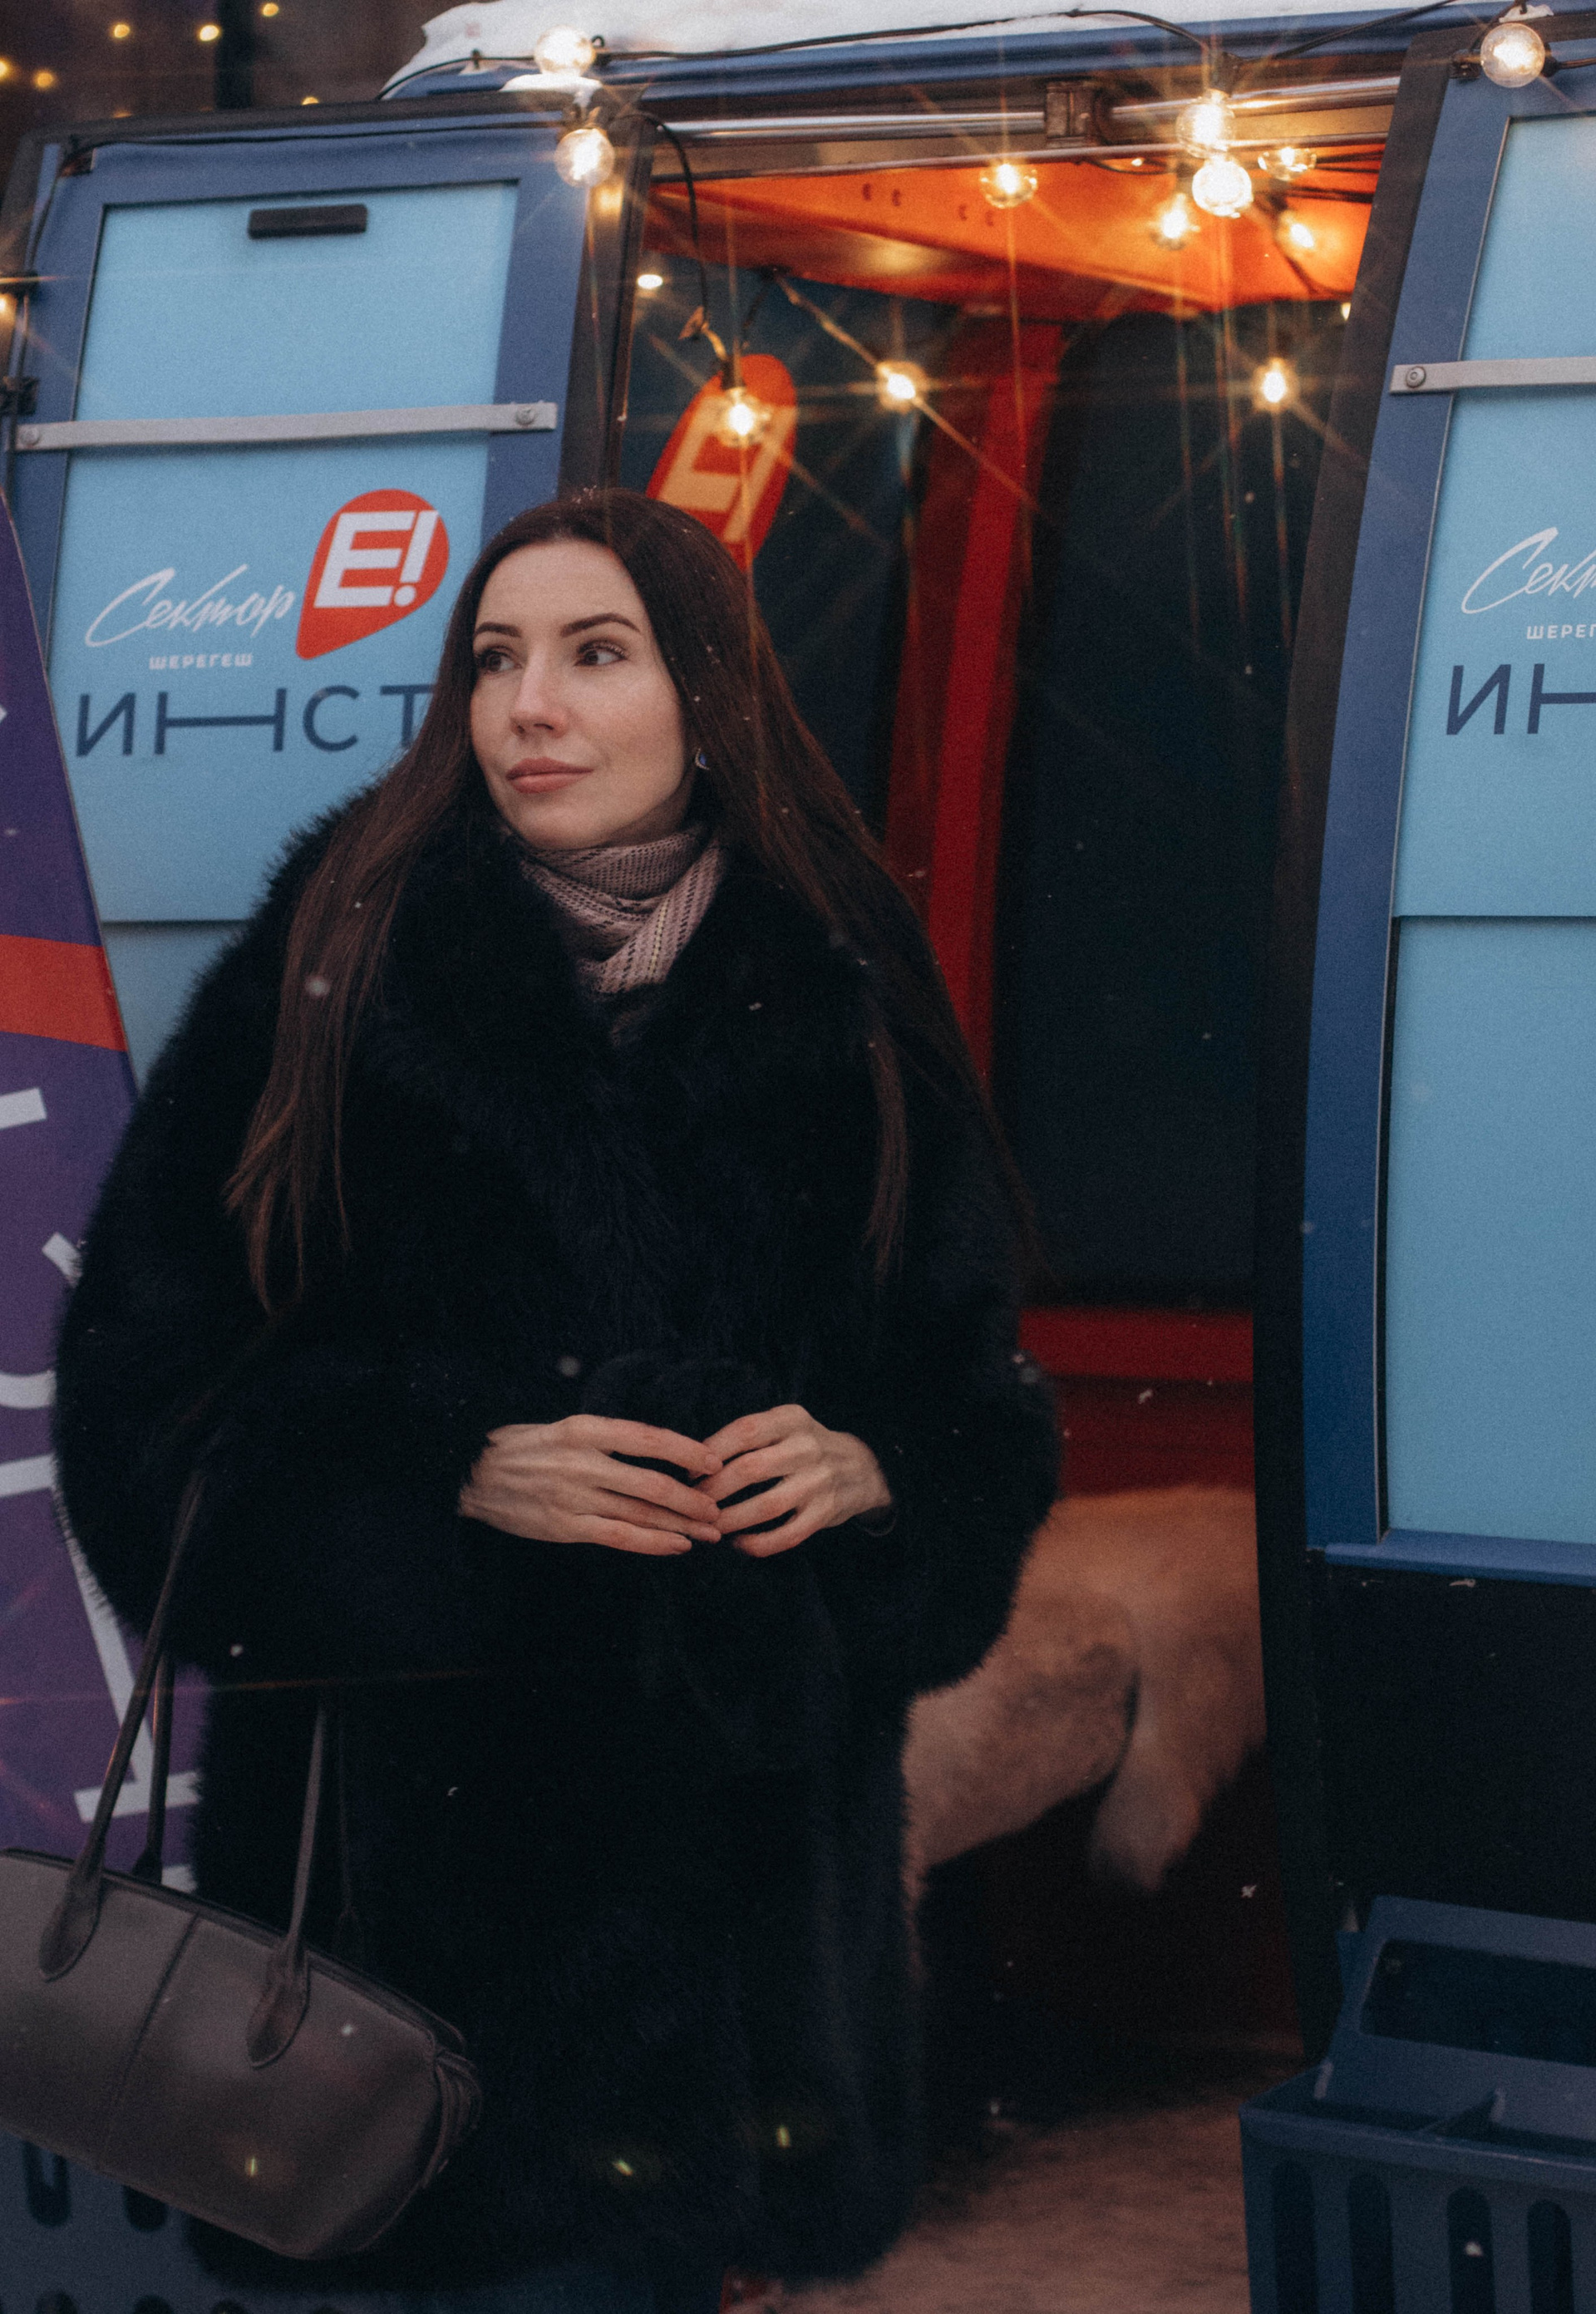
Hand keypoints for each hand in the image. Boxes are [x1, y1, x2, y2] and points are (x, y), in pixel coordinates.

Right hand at [459, 1417, 724, 1555]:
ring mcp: (573, 1496)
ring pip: (641, 1512)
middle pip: (652, 1482)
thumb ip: (604, 1438)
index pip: (648, 1438)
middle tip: (719, 1509)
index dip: (686, 1451)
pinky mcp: (563, 1526)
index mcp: (584, 1429)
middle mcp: (582, 1461)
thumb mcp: (562, 1427)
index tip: (713, 1461)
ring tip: (709, 1533)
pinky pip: (618, 1536)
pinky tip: (676, 1546)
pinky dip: (652, 1542)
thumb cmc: (521, 1448)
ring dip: (680, 1525)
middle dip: (692, 1499)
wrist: (469, 1473)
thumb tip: (654, 1450)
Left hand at [697, 1404, 892, 1556]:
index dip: (710, 1452)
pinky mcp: (825, 1513)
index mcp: (791, 1419)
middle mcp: (808, 1448)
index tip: (689, 1472)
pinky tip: (739, 1544)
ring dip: (730, 1520)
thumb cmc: (805, 1447)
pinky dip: (758, 1543)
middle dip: (713, 1491)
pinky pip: (787, 1534)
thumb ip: (748, 1435)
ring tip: (710, 1527)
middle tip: (692, 1504)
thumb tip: (694, 1460)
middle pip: (749, 1469)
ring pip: (766, 1506)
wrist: (862, 1467)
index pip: (744, 1431)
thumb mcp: (784, 1425)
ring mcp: (819, 1482)